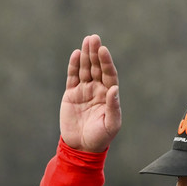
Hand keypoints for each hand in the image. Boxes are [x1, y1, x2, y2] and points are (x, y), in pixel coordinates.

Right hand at [60, 34, 121, 152]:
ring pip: (85, 69)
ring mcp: (84, 90)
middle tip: (94, 38)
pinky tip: (76, 54)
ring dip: (86, 55)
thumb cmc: (100, 138)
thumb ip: (113, 107)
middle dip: (95, 53)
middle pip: (97, 67)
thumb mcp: (111, 124)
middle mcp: (97, 89)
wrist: (81, 147)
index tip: (104, 50)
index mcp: (109, 95)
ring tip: (87, 41)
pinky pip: (73, 77)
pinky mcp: (71, 94)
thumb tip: (115, 89)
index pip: (109, 74)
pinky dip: (74, 65)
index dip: (106, 62)